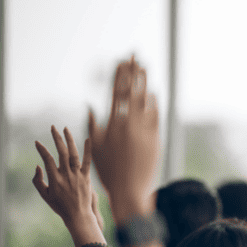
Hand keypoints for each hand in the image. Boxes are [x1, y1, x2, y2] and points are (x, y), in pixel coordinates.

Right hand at [33, 126, 104, 246]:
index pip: (47, 159)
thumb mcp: (45, 195)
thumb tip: (38, 166)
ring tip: (65, 129)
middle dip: (56, 138)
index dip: (42, 150)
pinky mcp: (87, 177)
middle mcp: (66, 175)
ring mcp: (78, 175)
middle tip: (53, 127)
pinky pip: (88, 162)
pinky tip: (88, 139)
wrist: (78, 215)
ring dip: (69, 140)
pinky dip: (88, 150)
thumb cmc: (60, 206)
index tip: (37, 142)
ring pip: (74, 154)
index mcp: (54, 179)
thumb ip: (38, 180)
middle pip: (61, 152)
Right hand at [88, 56, 159, 222]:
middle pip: (132, 91)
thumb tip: (91, 106)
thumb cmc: (108, 171)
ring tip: (145, 68)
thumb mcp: (96, 146)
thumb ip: (94, 125)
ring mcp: (144, 130)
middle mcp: (129, 124)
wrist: (130, 189)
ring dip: (145, 83)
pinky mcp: (156, 138)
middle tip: (136, 56)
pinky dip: (154, 103)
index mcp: (112, 124)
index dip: (119, 74)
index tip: (121, 61)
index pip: (116, 92)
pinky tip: (154, 93)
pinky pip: (156, 115)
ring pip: (146, 101)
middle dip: (134, 72)